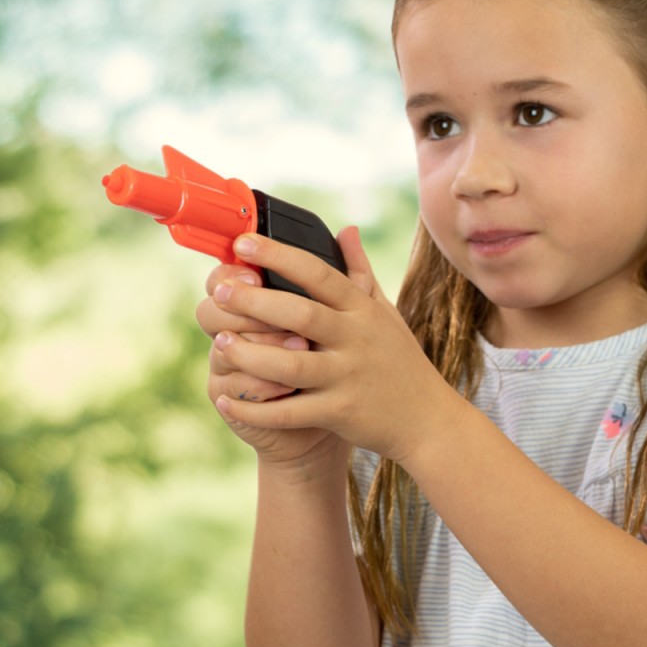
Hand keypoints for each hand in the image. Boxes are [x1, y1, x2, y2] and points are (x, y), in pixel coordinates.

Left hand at [211, 227, 462, 462]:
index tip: (244, 243)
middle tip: (220, 292)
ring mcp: (348, 376)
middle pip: (301, 314)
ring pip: (290, 364)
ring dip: (250, 354)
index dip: (280, 256)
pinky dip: (256, 408)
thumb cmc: (399, 359)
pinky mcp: (341, 412)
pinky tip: (225, 401)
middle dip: (255, 301)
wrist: (427, 417)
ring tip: (219, 343)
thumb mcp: (384, 311)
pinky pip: (291, 412)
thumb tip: (345, 229)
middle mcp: (356, 338)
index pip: (319, 274)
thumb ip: (360, 271)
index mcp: (362, 309)